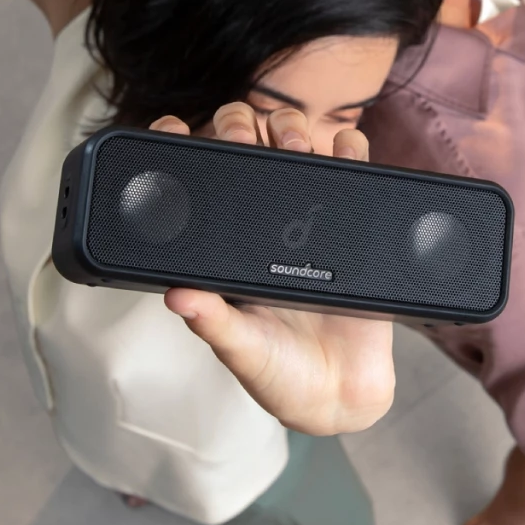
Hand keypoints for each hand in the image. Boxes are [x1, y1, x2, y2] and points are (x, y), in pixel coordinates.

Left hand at [148, 103, 395, 435]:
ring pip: (294, 149)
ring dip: (290, 129)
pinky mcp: (350, 226)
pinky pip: (352, 174)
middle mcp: (263, 228)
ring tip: (294, 142)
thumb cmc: (280, 374)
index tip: (172, 130)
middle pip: (246, 151)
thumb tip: (177, 295)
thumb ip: (213, 324)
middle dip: (240, 128)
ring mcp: (307, 222)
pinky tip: (343, 145)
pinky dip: (350, 149)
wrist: (342, 396)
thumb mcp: (240, 350)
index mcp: (225, 250)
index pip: (196, 185)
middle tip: (242, 138)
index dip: (181, 149)